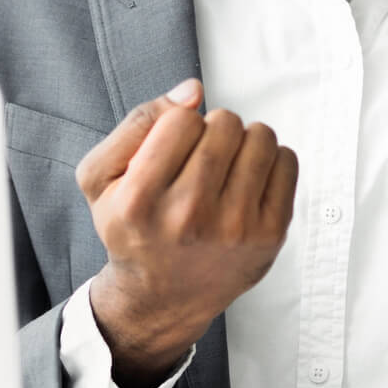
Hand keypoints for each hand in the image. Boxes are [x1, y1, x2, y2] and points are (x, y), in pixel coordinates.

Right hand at [74, 78, 297, 387]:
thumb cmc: (133, 229)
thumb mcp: (101, 179)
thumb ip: (137, 122)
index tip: (174, 148)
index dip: (179, 124)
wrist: (163, 297)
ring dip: (244, 140)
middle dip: (214, 129)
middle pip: (224, 124)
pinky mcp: (270, 235)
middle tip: (202, 157)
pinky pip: (286, 161)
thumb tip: (194, 91)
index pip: (181, 120)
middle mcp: (188, 217)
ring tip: (227, 166)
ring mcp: (234, 229)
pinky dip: (270, 160)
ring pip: (260, 136)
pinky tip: (247, 182)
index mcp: (139, 201)